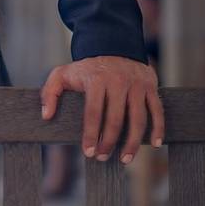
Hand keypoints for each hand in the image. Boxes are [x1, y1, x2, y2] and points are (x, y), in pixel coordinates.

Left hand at [40, 56, 164, 163]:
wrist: (113, 46)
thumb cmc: (84, 68)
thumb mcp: (61, 74)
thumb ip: (49, 93)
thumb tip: (47, 116)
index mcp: (96, 80)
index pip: (93, 112)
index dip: (90, 134)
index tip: (89, 152)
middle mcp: (119, 82)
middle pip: (116, 118)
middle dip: (109, 141)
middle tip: (102, 157)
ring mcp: (137, 85)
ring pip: (138, 118)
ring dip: (133, 141)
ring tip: (125, 159)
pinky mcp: (150, 87)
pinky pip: (157, 110)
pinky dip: (158, 128)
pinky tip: (155, 144)